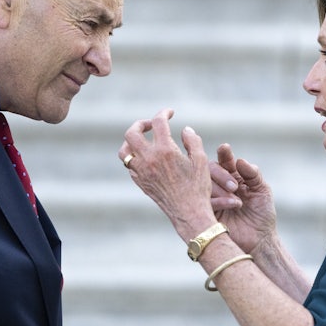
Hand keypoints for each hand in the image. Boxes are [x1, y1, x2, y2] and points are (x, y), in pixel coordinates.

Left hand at [119, 109, 216, 240]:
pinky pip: (130, 165)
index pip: (158, 122)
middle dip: (141, 124)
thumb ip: (192, 141)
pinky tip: (148, 158)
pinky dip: (135, 157)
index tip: (170, 113)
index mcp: (165, 150)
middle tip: (152, 125)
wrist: (188, 213)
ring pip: (124, 151)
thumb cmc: (198, 187)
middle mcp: (149, 159)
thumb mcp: (201, 161)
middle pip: (132, 133)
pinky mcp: (140, 182)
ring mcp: (141, 171)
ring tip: (144, 141)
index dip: (164, 113)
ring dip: (132, 142)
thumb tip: (184, 129)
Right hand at [209, 143, 277, 253]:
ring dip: (221, 188)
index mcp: (233, 176)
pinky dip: (219, 200)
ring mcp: (212, 198)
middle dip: (222, 174)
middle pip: (210, 169)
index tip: (224, 148)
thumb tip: (239, 160)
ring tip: (237, 199)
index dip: (224, 154)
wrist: (259, 240)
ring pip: (205, 183)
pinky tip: (233, 204)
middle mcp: (220, 185)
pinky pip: (204, 201)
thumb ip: (253, 174)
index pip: (224, 161)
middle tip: (235, 185)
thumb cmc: (262, 214)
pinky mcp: (206, 212)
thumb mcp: (262, 190)